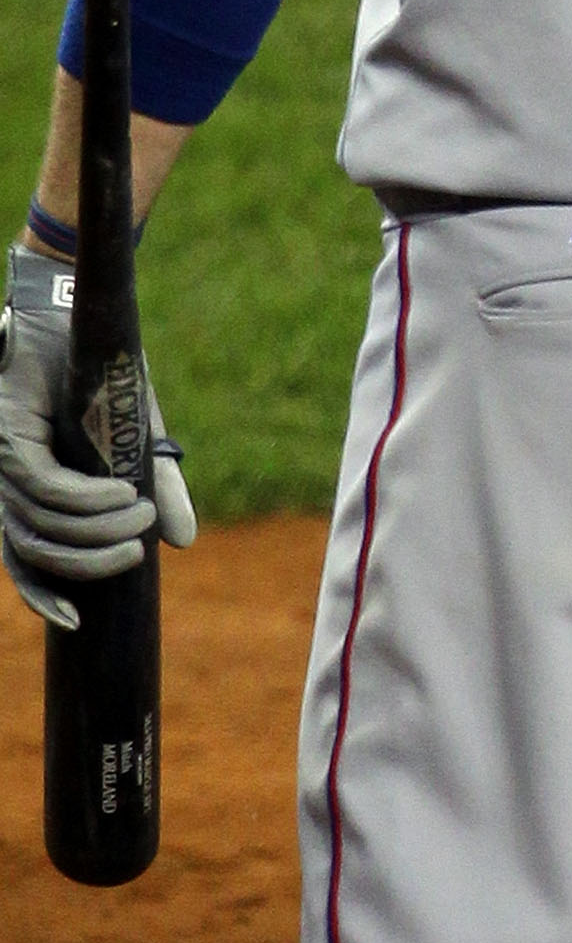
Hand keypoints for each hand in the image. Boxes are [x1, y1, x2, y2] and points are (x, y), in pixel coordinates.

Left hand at [1, 245, 194, 630]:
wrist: (81, 316)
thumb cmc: (102, 376)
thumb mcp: (136, 437)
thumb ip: (156, 485)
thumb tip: (183, 540)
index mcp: (26, 490)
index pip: (22, 560)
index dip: (42, 596)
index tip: (77, 625)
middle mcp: (3, 484)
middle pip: (31, 551)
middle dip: (85, 565)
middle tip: (136, 556)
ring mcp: (1, 462)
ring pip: (40, 524)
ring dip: (93, 532)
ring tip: (139, 518)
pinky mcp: (7, 438)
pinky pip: (44, 487)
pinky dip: (85, 501)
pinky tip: (122, 497)